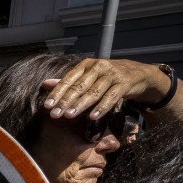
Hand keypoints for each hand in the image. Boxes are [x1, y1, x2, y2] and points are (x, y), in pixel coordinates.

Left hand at [43, 58, 170, 120]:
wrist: (138, 73)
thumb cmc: (107, 76)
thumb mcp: (87, 76)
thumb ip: (68, 81)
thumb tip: (45, 84)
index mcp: (87, 65)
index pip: (68, 79)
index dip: (57, 92)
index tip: (47, 106)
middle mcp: (99, 67)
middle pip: (79, 86)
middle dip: (65, 101)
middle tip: (55, 115)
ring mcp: (113, 74)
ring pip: (94, 92)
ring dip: (80, 105)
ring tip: (69, 116)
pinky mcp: (125, 83)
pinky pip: (112, 97)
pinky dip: (102, 107)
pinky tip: (92, 117)